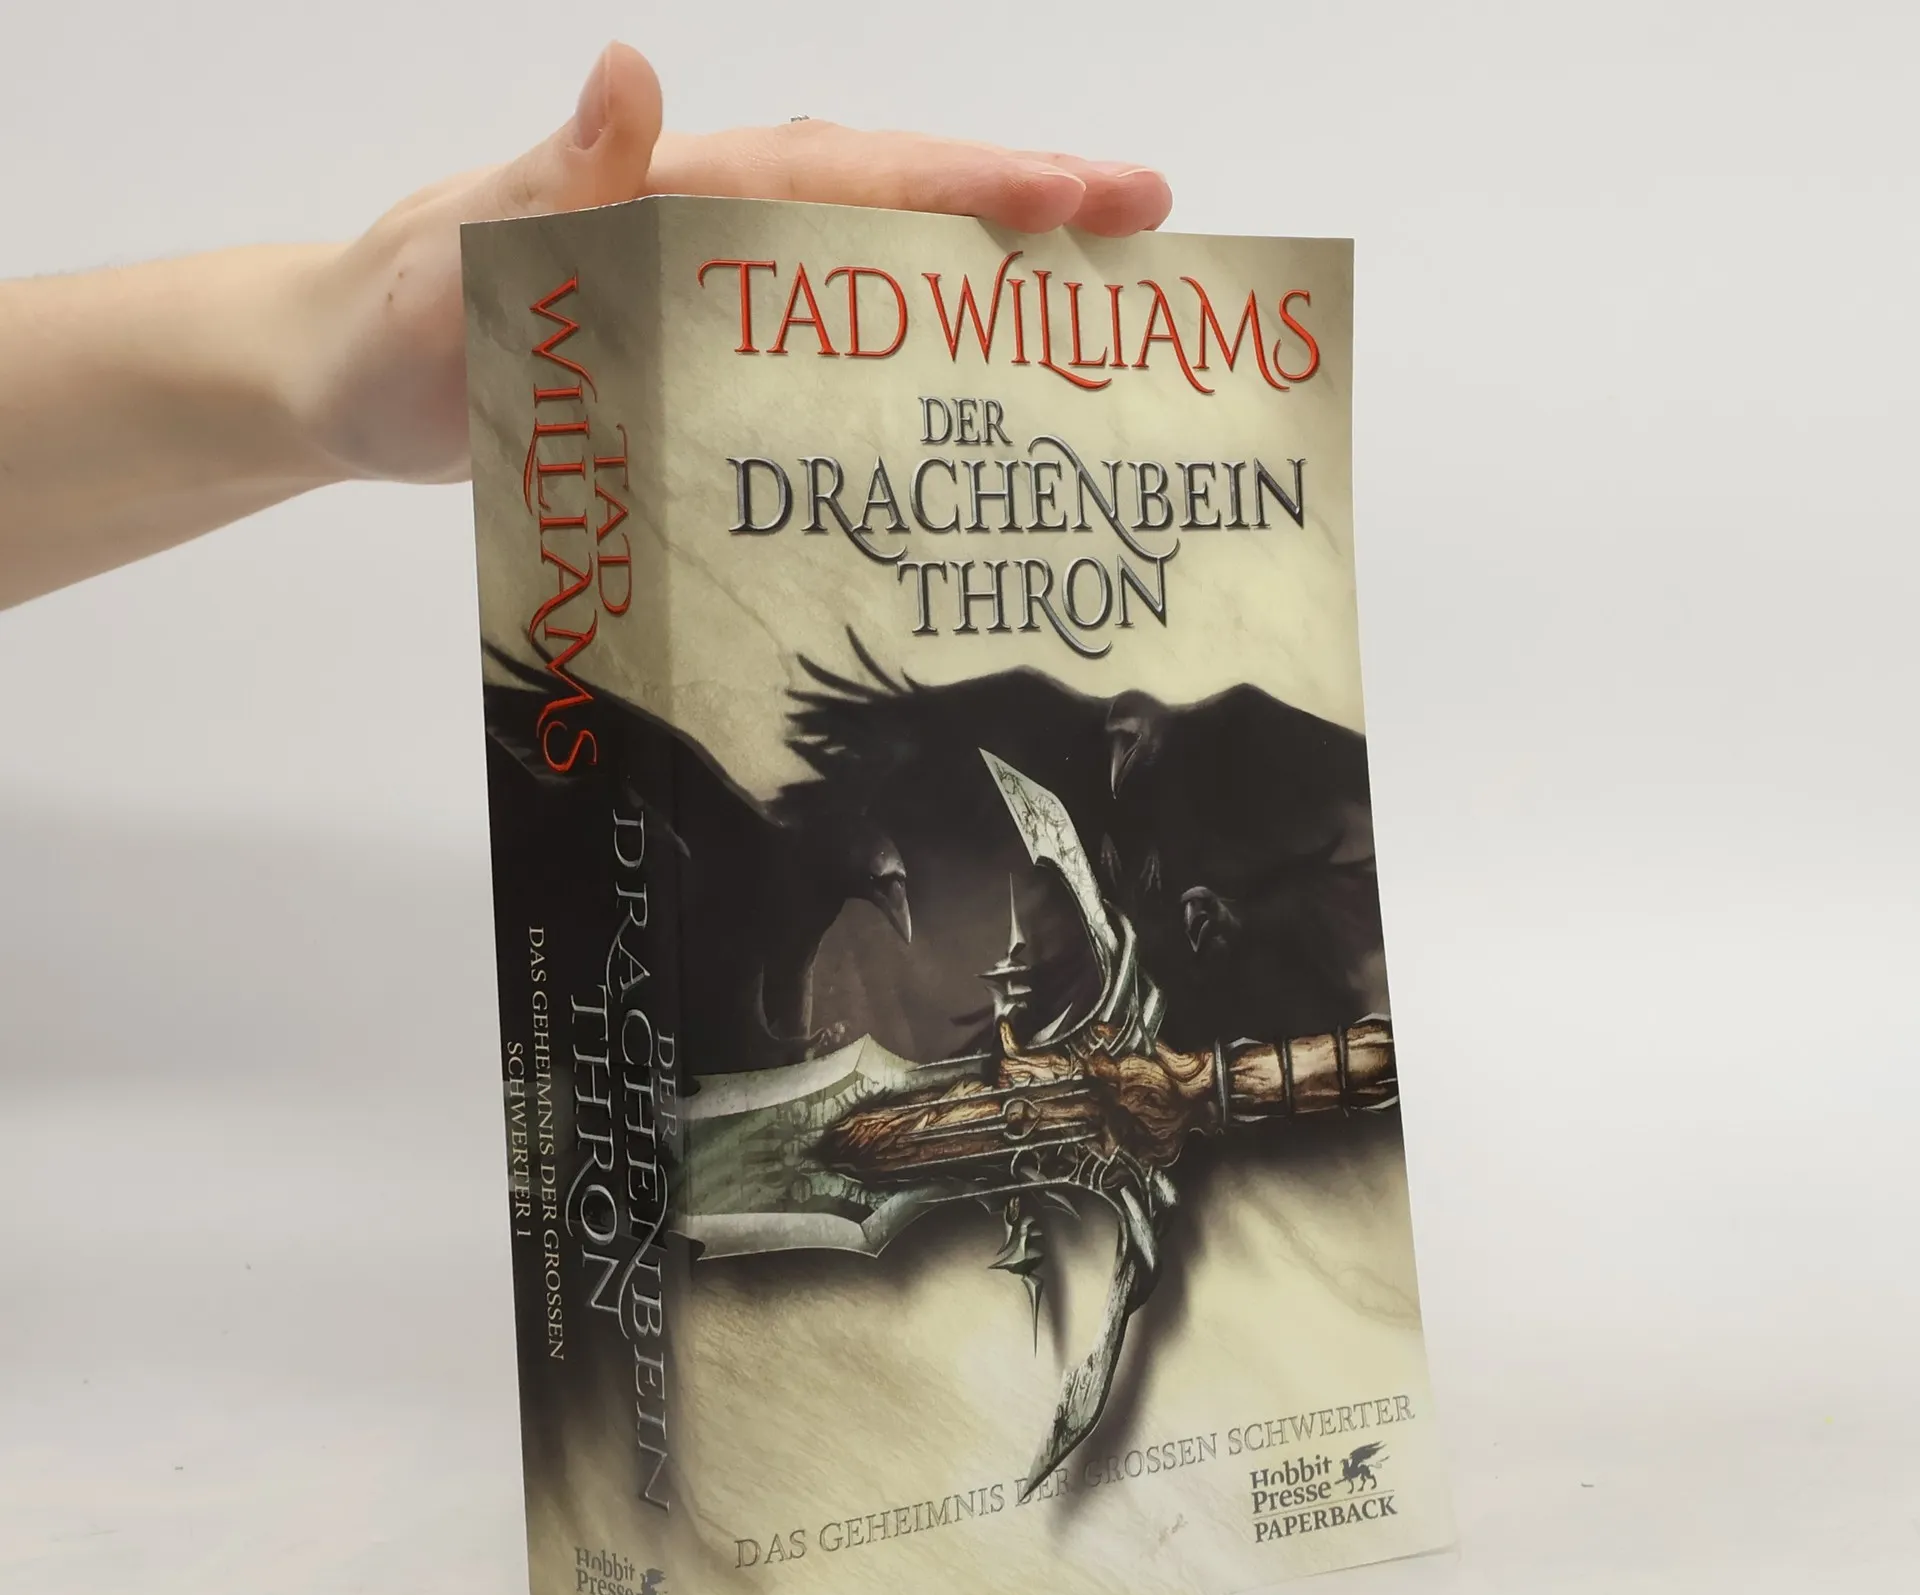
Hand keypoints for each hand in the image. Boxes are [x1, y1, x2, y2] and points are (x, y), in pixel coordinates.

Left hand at [294, 42, 1173, 484]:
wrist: (348, 375)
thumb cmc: (396, 323)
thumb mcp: (457, 255)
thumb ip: (550, 183)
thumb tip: (630, 75)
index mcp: (672, 192)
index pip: (838, 174)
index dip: (962, 183)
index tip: (1080, 196)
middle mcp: (712, 220)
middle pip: (889, 195)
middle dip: (1020, 202)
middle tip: (1148, 216)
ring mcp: (716, 281)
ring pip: (877, 252)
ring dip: (987, 262)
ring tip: (1104, 285)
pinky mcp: (708, 341)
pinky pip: (831, 328)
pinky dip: (910, 336)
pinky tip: (972, 371)